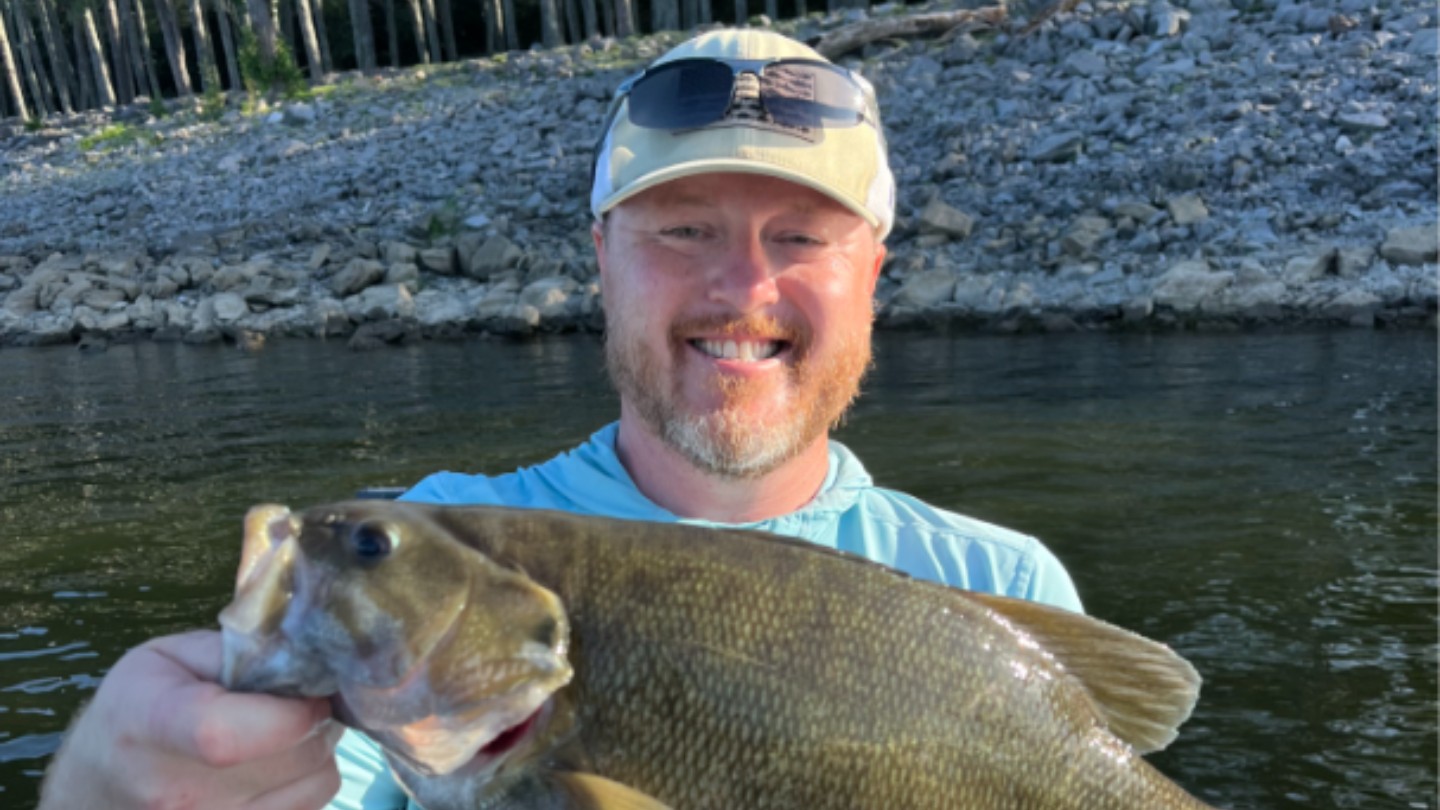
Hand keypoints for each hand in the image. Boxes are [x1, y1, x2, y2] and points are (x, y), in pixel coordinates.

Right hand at [39, 630, 342, 809]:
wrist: (95, 787)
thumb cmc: (136, 711)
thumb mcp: (169, 656)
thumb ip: (239, 648)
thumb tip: (306, 653)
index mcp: (152, 726)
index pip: (226, 735)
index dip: (288, 713)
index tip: (306, 692)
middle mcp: (175, 792)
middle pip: (295, 758)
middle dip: (317, 720)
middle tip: (297, 704)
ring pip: (318, 784)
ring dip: (317, 754)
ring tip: (283, 736)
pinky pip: (310, 808)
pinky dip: (307, 785)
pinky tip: (277, 769)